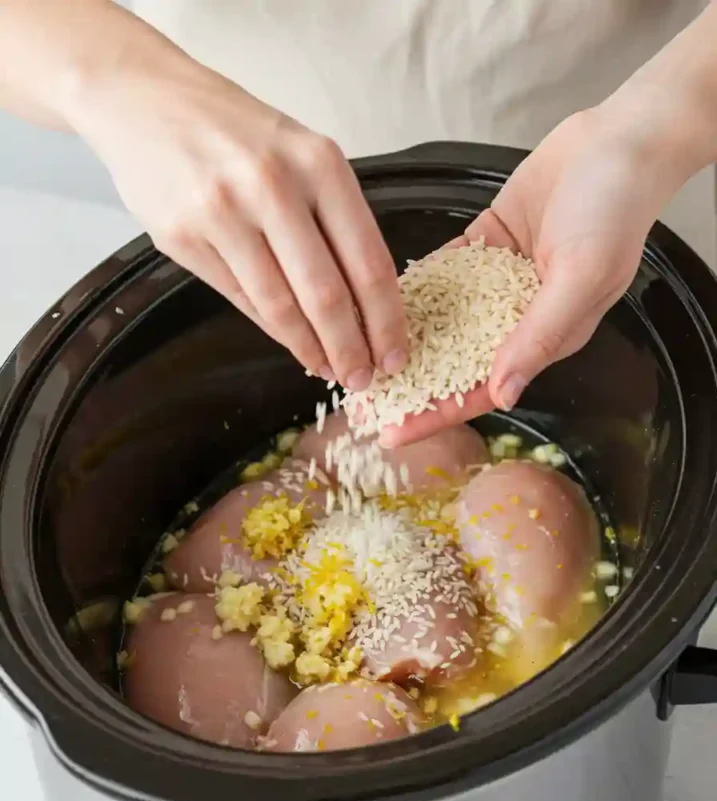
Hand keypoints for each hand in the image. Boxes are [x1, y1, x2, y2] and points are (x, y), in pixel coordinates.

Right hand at [71, 52, 406, 389]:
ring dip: (311, 349)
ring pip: (281, 307)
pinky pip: (241, 299)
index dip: (386, 319)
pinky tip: (292, 344)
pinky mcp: (182, 238)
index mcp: (317, 162)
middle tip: (364, 378)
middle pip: (327, 294)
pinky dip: (272, 330)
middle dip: (351, 348)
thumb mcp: (297, 152)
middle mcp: (272, 186)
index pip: (368, 260)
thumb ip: (331, 217)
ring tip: (330, 369)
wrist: (141, 96)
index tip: (395, 353)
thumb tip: (363, 301)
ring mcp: (223, 213)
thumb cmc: (231, 128)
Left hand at [382, 106, 682, 446]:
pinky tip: (377, 301)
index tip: (393, 432)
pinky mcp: (488, 242)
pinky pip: (445, 272)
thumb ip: (540, 335)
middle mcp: (520, 314)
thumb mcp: (581, 277)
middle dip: (410, 385)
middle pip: (455, 363)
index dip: (436, 413)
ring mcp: (501, 280)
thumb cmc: (616, 210)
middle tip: (361, 403)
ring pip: (445, 320)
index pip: (482, 390)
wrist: (621, 139)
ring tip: (361, 356)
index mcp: (547, 335)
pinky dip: (416, 287)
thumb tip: (504, 392)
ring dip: (406, 340)